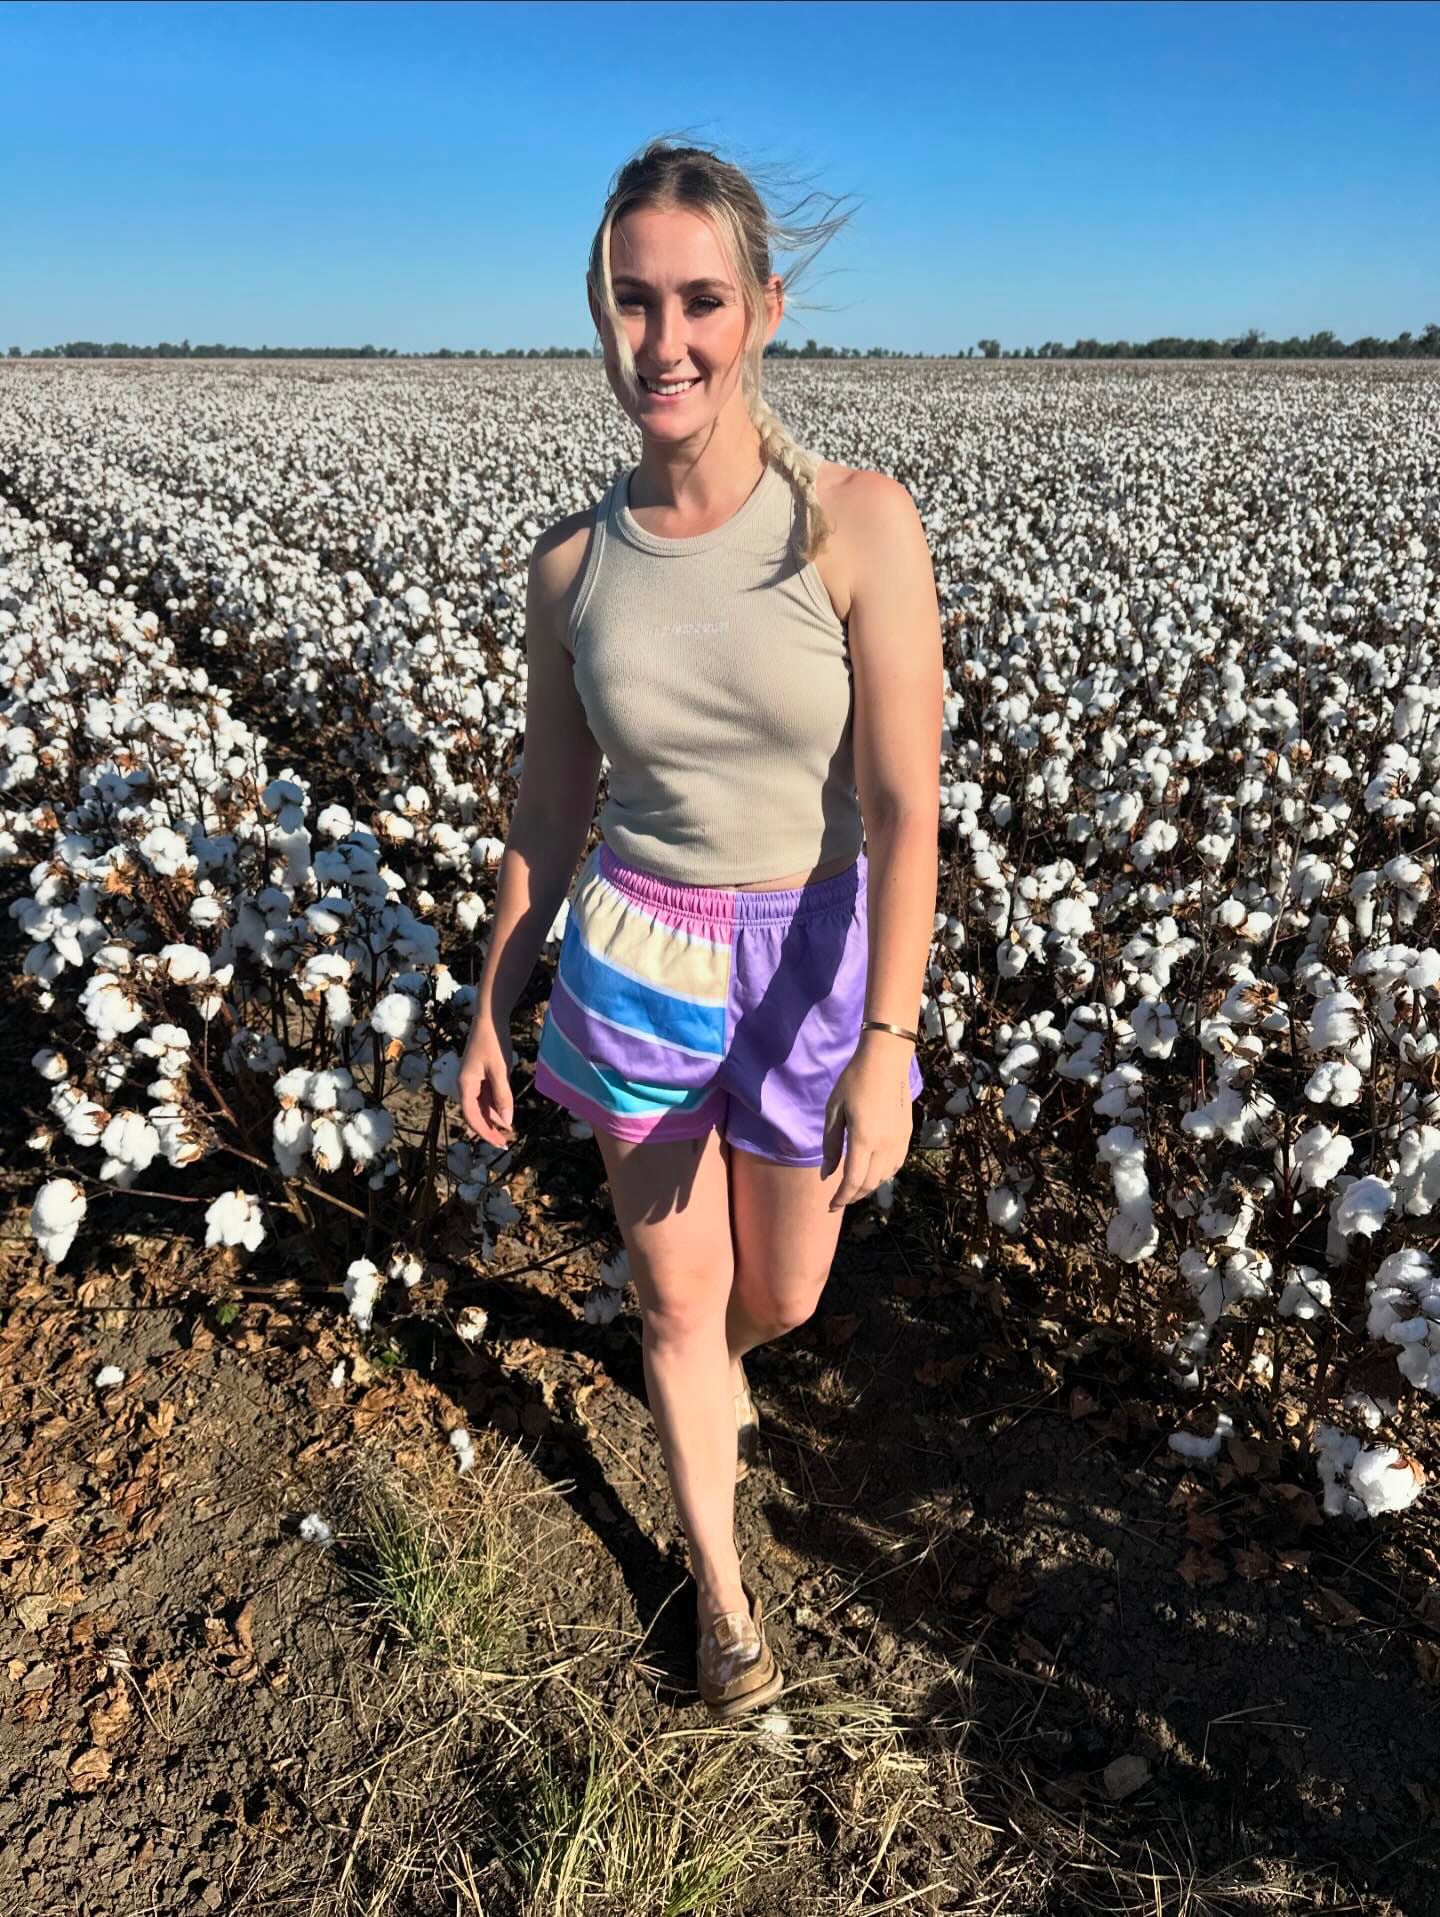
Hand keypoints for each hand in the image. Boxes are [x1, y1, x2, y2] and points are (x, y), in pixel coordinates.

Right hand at [458, 1017, 516, 1149]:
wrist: (490, 1018)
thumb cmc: (493, 1042)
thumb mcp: (500, 1071)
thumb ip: (503, 1096)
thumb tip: (506, 1122)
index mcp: (466, 1085)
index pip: (471, 1116)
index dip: (484, 1132)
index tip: (498, 1142)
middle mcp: (466, 1085)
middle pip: (475, 1113)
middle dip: (489, 1128)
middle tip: (505, 1142)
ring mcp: (473, 1080)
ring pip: (482, 1105)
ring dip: (493, 1118)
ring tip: (508, 1129)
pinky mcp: (480, 1075)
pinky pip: (486, 1096)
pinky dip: (495, 1105)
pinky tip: (506, 1111)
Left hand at [820, 1035, 915, 1210]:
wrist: (885, 1060)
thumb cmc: (853, 1082)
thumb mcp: (834, 1111)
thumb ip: (831, 1145)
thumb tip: (828, 1175)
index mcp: (864, 1139)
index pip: (854, 1181)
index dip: (842, 1197)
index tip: (831, 1205)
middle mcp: (885, 1145)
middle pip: (871, 1183)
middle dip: (854, 1196)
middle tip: (839, 1199)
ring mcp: (899, 1140)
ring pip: (885, 1176)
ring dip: (869, 1187)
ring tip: (854, 1187)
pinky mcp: (907, 1134)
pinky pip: (896, 1164)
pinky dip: (883, 1174)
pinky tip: (873, 1171)